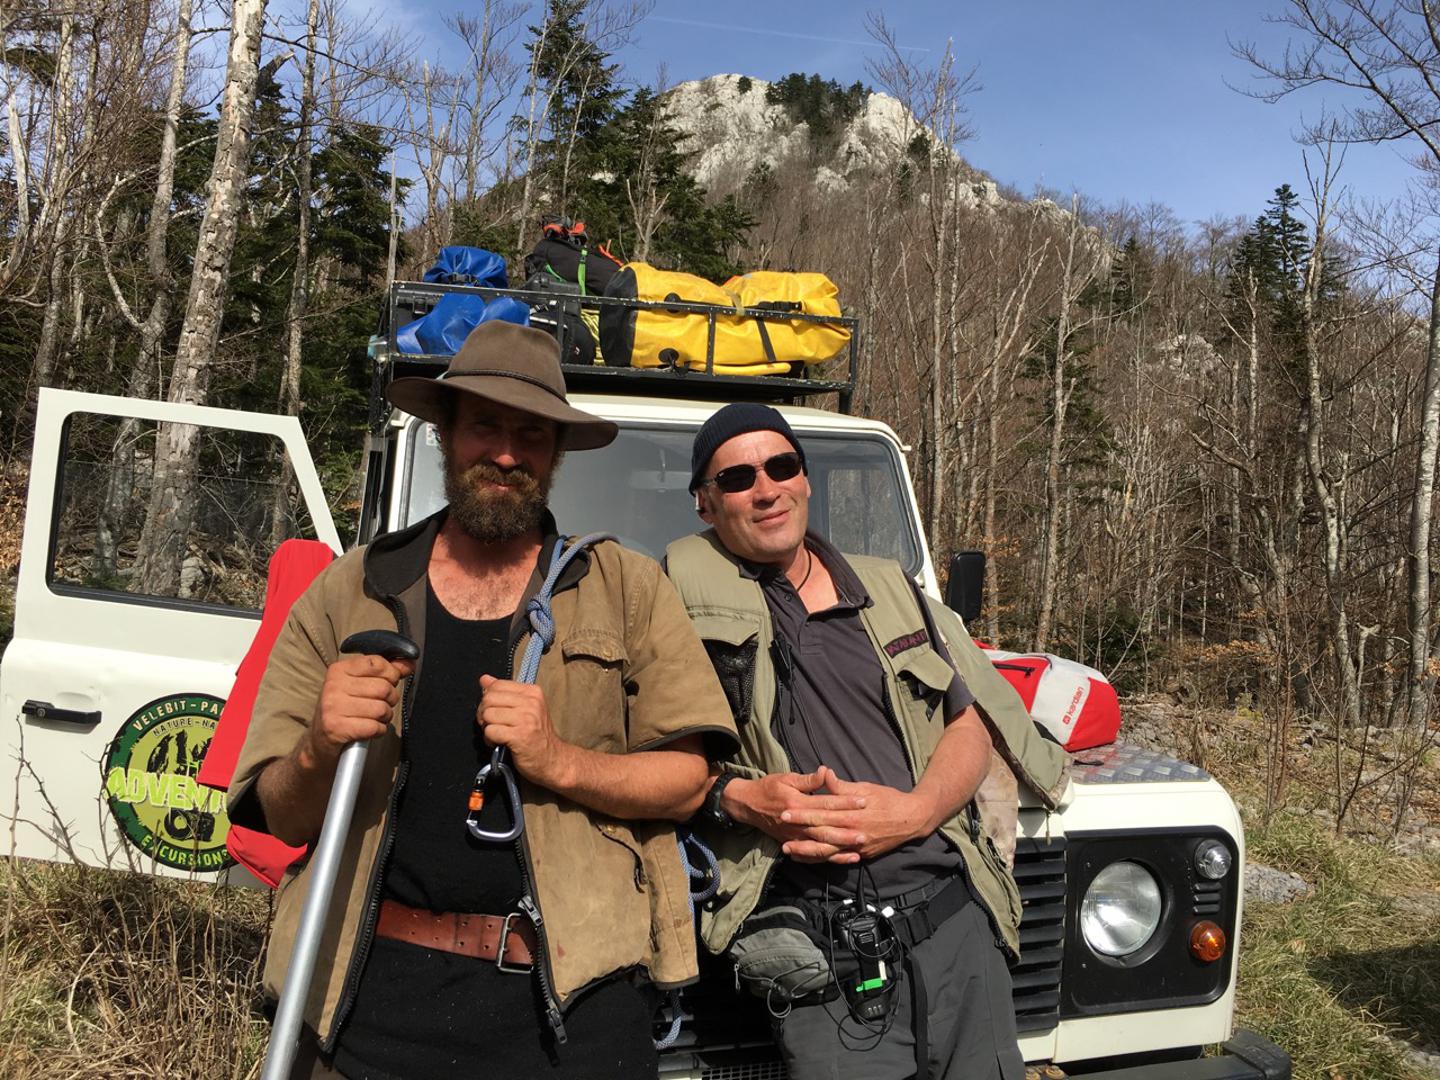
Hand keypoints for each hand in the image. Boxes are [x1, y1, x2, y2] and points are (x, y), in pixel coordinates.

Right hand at [306, 653, 413, 764]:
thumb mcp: (358, 684)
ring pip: (382, 709)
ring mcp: (333, 707)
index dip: (391, 673)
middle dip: (390, 699)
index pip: (376, 663)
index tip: (389, 681)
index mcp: (338, 670)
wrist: (320, 739)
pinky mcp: (337, 728)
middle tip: (381, 704)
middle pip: (383, 688)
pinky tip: (370, 729)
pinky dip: (379, 730)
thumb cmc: (343, 708)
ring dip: (385, 717)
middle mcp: (333, 686)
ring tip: (374, 718)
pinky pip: (374, 727)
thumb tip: (408, 664)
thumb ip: (384, 672)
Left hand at [478, 675, 570, 788]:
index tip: (494, 712)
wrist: (552, 759)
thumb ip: (504, 693)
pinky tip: (499, 743)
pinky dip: (490, 739)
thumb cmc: (537, 735)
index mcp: (532, 692)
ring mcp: (526, 719)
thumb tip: (484, 679)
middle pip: (489, 699)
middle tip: (492, 724)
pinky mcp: (519, 736)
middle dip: (484, 714)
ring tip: (498, 735)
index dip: (488, 699)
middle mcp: (531, 702)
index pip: (497, 685)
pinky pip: (491, 731)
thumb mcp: (525, 708)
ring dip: (487, 728)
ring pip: (488, 715)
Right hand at [723, 770, 867, 863]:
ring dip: (841, 847)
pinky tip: (845, 858)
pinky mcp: (794, 844)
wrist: (748, 805)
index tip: (863, 801)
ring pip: (821, 844)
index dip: (845, 802)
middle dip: (847, 830)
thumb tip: (826, 772)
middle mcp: (797, 823)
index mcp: (797, 803)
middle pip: (826, 827)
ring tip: (859, 847)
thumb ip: (808, 779)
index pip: (826, 803)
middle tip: (866, 831)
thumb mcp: (787, 778)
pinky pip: (814, 855)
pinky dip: (830, 858)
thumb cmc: (769, 788)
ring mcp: (795, 836)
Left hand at [778, 766, 940, 861]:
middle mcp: (852, 832)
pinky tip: (811, 860)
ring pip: (827, 852)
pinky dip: (823, 860)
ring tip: (789, 851)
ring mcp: (857, 847)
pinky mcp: (861, 855)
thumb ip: (842, 786)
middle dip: (799, 833)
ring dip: (807, 852)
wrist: (912, 819)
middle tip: (780, 833)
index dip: (802, 813)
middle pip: (820, 834)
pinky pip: (838, 859)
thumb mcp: (865, 788)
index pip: (821, 813)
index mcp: (851, 814)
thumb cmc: (888, 799)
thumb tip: (824, 773)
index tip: (786, 811)